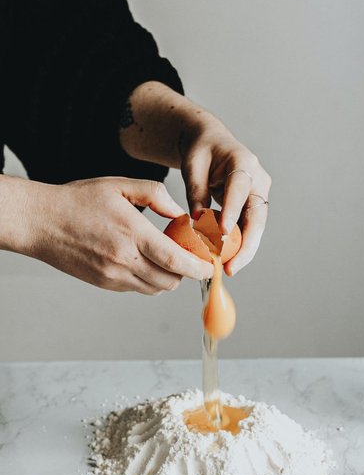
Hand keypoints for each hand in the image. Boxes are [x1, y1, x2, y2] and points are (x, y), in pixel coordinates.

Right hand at [22, 176, 212, 292]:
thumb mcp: (119, 185)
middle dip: (186, 272)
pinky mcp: (105, 284)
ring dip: (168, 277)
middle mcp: (124, 260)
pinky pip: (138, 289)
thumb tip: (180, 214)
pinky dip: (149, 279)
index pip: (176, 261)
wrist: (41, 223)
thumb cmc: (78, 200)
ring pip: (156, 288)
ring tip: (167, 257)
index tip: (210, 266)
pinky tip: (145, 261)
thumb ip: (155, 195)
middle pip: (170, 280)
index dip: (199, 268)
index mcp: (132, 234)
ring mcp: (113, 276)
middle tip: (190, 257)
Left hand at [119, 82, 271, 275]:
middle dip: (246, 244)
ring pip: (256, 227)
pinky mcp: (253, 207)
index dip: (232, 211)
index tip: (222, 233)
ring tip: (228, 269)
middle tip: (230, 266)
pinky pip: (249, 228)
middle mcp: (258, 179)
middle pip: (257, 216)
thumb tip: (198, 223)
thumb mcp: (193, 165)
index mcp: (243, 162)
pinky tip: (227, 261)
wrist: (212, 143)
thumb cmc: (201, 151)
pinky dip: (239, 245)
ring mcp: (259, 194)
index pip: (240, 188)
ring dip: (244, 250)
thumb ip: (196, 191)